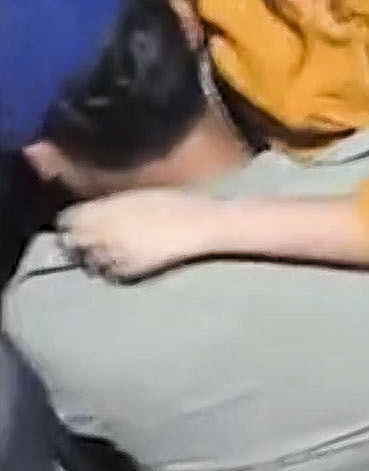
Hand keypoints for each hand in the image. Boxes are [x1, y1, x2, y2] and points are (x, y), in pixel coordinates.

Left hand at [57, 189, 229, 280]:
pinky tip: (121, 263)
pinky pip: (107, 274)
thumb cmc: (174, 203)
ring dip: (92, 258)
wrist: (201, 225)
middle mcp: (102, 232)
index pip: (66, 220)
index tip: (77, 223)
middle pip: (70, 243)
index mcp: (103, 209)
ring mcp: (114, 254)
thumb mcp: (136, 196)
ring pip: (87, 261)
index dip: (70, 222)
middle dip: (76, 242)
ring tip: (106, 254)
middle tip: (88, 241)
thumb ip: (107, 206)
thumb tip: (89, 215)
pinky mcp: (128, 271)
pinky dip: (109, 270)